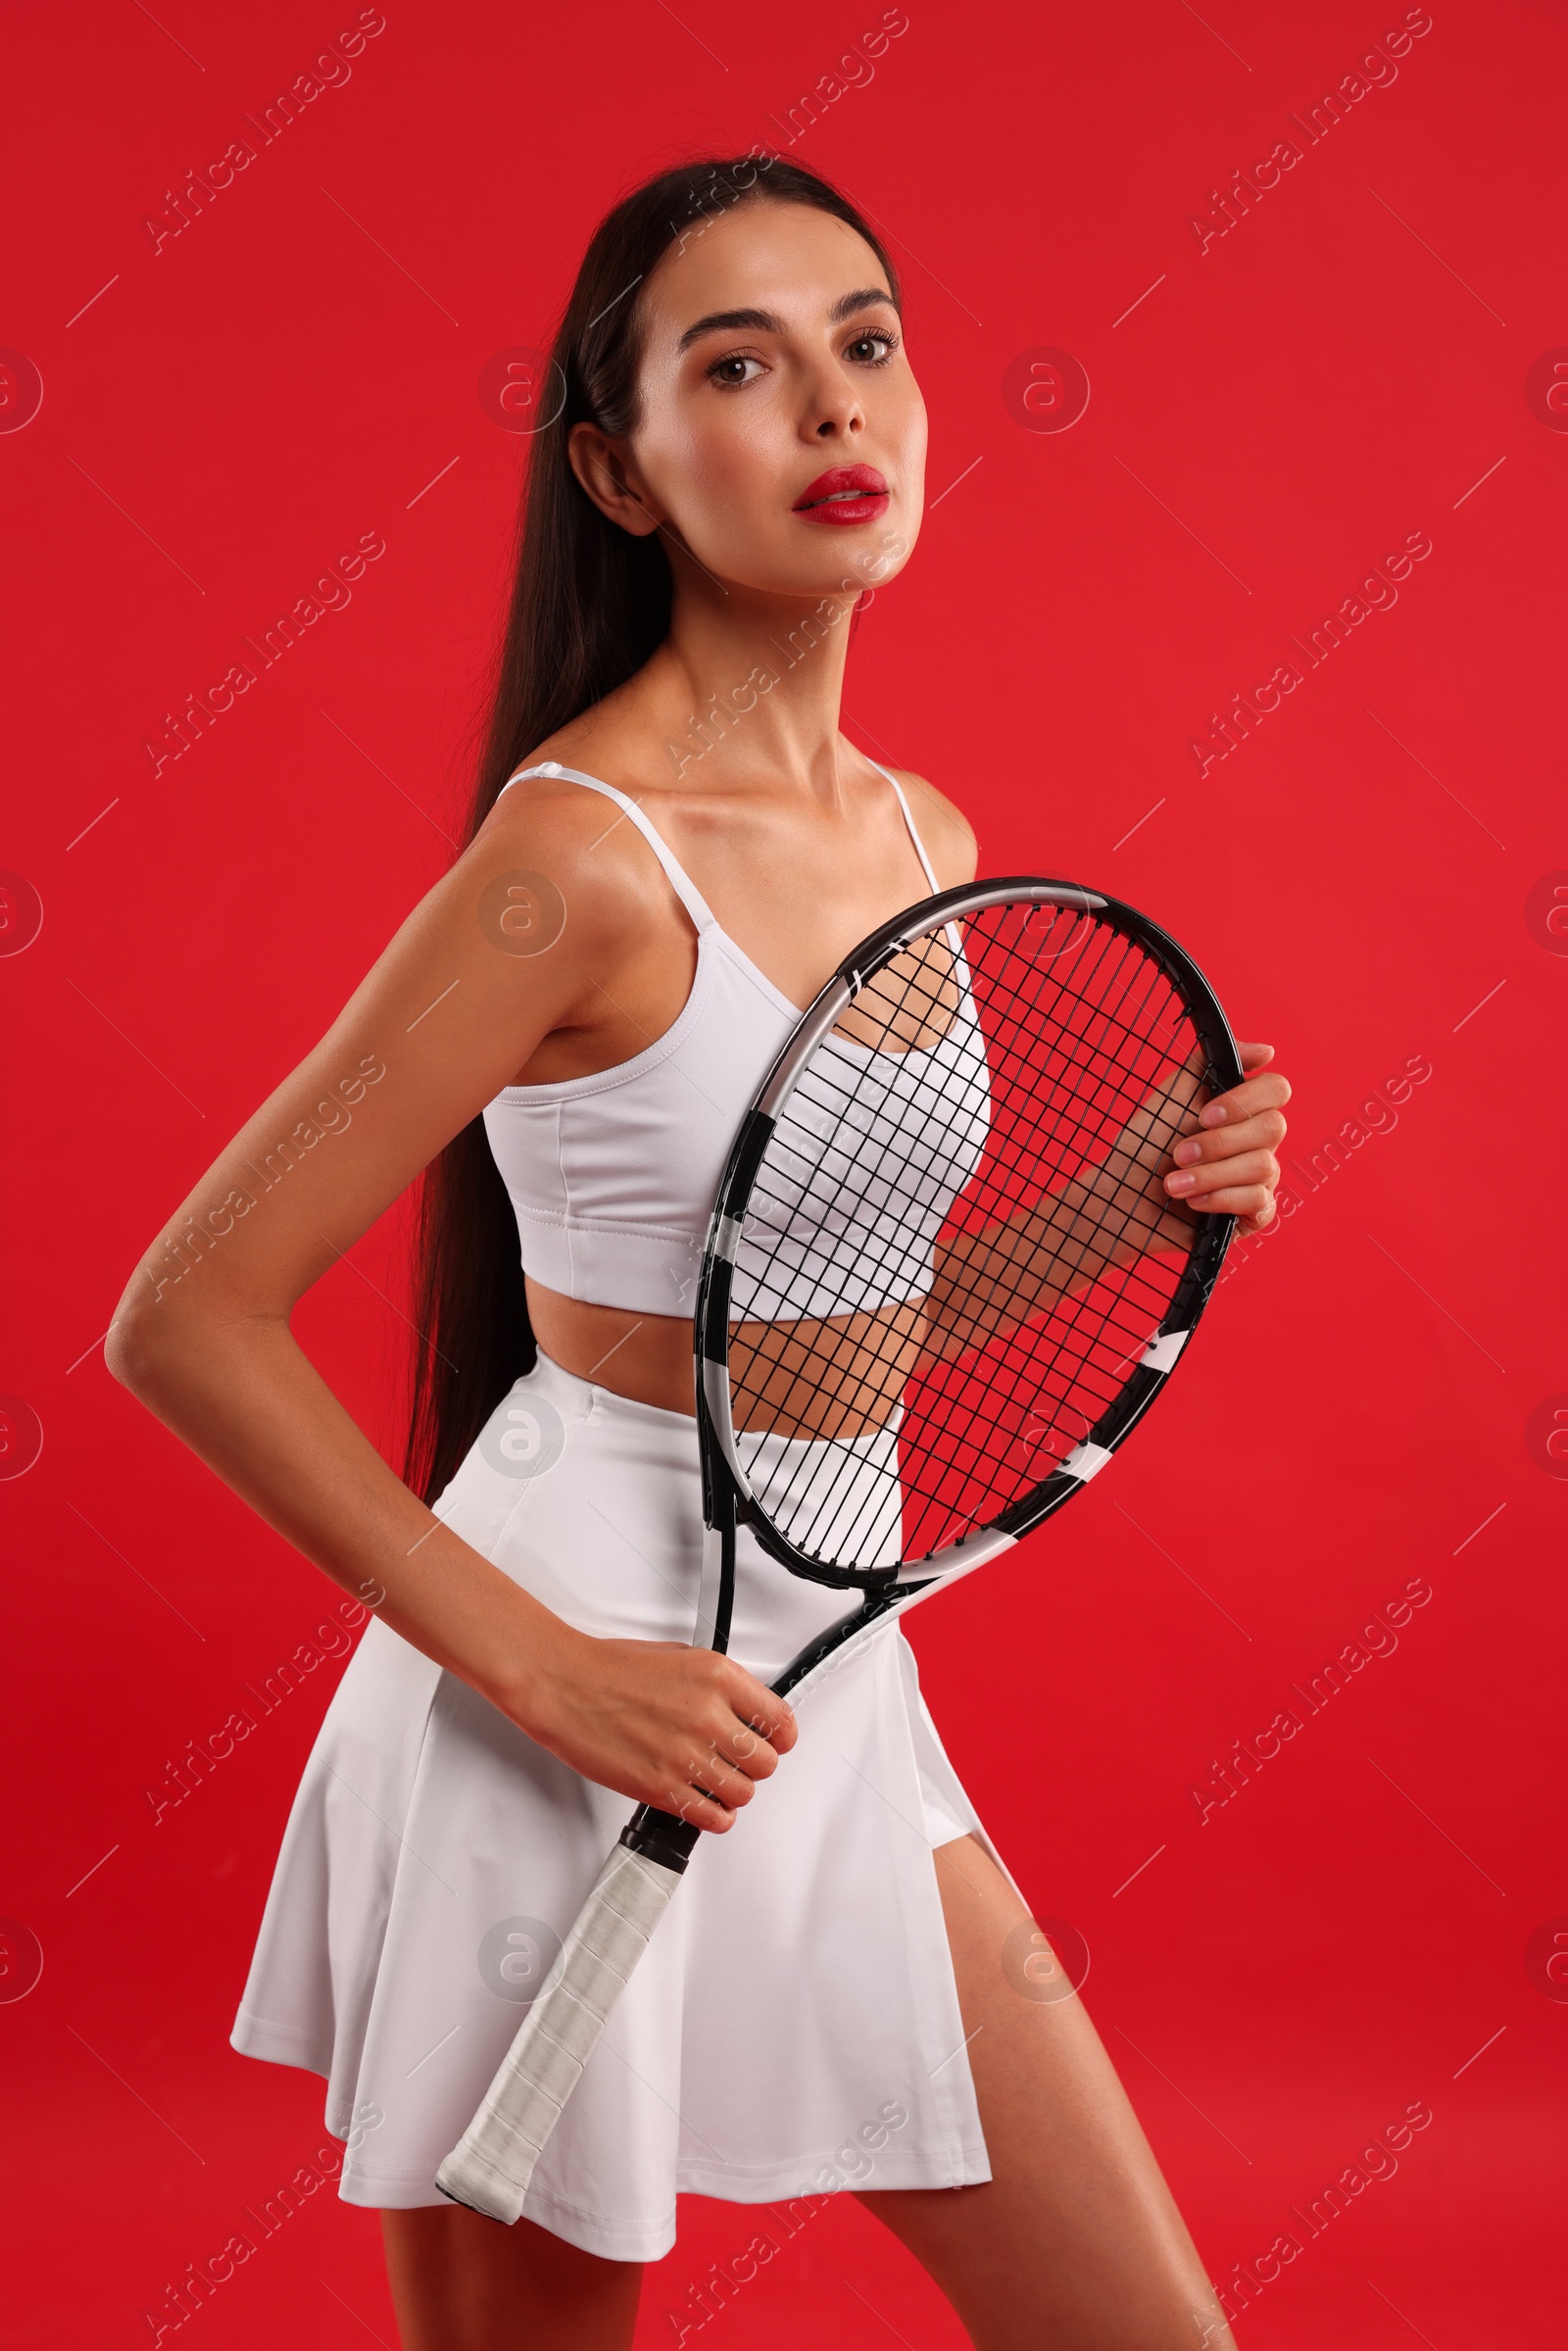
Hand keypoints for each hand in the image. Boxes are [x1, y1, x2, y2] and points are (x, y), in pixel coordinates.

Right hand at [515, 1631, 797, 1833]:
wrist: (565, 1685)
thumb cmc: (611, 1668)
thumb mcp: (681, 1655)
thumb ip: (720, 1685)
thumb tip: (747, 1709)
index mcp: (718, 1677)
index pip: (780, 1720)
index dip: (781, 1737)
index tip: (776, 1742)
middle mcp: (707, 1715)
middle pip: (766, 1762)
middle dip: (756, 1765)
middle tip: (740, 1762)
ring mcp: (685, 1755)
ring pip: (743, 1794)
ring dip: (734, 1792)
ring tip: (718, 1782)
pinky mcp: (662, 1787)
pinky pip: (712, 1818)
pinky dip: (715, 1816)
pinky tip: (705, 1803)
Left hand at [1162, 1041, 1289, 1237]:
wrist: (1119, 1196)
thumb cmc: (1145, 1144)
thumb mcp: (1173, 1094)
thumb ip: (1211, 1062)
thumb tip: (1267, 1050)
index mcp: (1242, 1109)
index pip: (1277, 1089)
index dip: (1245, 1100)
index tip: (1203, 1115)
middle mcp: (1257, 1142)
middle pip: (1274, 1127)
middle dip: (1219, 1143)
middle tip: (1179, 1154)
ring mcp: (1258, 1179)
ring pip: (1264, 1166)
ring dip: (1210, 1175)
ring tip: (1174, 1185)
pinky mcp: (1252, 1214)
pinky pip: (1261, 1203)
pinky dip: (1221, 1200)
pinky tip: (1194, 1203)